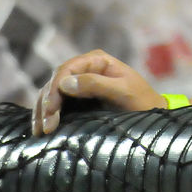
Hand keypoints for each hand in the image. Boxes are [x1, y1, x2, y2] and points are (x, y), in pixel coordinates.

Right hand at [32, 49, 165, 135]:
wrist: (150, 114)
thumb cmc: (141, 100)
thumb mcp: (123, 91)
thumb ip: (97, 84)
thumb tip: (66, 83)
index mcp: (96, 60)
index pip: (67, 69)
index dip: (55, 88)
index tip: (51, 109)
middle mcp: (84, 68)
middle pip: (55, 81)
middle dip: (47, 103)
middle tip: (45, 127)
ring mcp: (79, 83)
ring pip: (52, 93)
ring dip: (43, 111)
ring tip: (41, 131)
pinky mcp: (76, 99)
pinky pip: (56, 104)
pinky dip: (47, 115)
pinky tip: (42, 129)